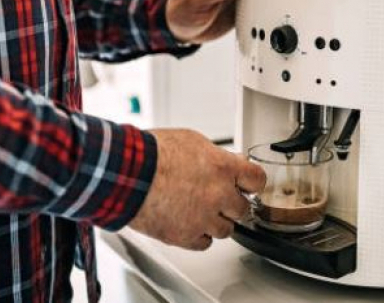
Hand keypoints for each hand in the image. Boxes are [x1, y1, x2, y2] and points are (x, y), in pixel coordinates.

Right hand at [129, 129, 265, 249]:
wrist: (126, 174)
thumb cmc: (151, 153)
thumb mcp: (191, 140)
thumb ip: (215, 155)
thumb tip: (227, 160)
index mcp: (223, 168)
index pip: (257, 180)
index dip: (252, 182)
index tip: (247, 184)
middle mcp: (218, 195)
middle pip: (243, 208)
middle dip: (233, 202)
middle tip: (220, 197)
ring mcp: (203, 219)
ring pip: (226, 230)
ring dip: (217, 220)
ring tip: (200, 210)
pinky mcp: (185, 236)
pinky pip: (205, 243)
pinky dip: (199, 235)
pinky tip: (190, 223)